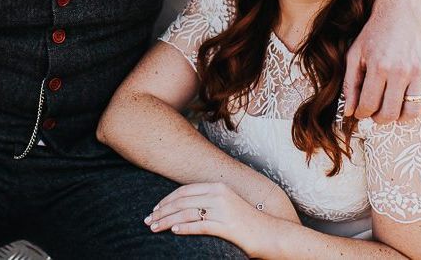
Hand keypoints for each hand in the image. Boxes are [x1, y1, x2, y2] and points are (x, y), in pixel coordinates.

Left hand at [144, 182, 274, 256]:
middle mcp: (219, 194)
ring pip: (187, 213)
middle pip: (182, 200)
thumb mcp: (228, 205)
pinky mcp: (226, 226)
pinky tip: (173, 232)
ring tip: (154, 228)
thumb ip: (210, 202)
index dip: (168, 199)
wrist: (271, 233)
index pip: (185, 190)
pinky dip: (184, 228)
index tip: (155, 208)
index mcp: (218, 187)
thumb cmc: (248, 222)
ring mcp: (223, 209)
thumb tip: (188, 207)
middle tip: (148, 220)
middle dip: (162, 210)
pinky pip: (200, 225)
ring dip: (167, 221)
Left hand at [343, 0, 420, 123]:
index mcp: (377, 67)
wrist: (400, 10)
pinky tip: (414, 105)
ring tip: (395, 110)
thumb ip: (351, 84)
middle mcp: (400, 70)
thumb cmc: (374, 33)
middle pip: (391, 113)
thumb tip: (350, 113)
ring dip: (402, 118)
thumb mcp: (355, 54)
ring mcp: (419, 70)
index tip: (362, 111)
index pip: (369, 106)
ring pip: (413, 112)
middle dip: (380, 119)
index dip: (363, 114)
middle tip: (377, 114)